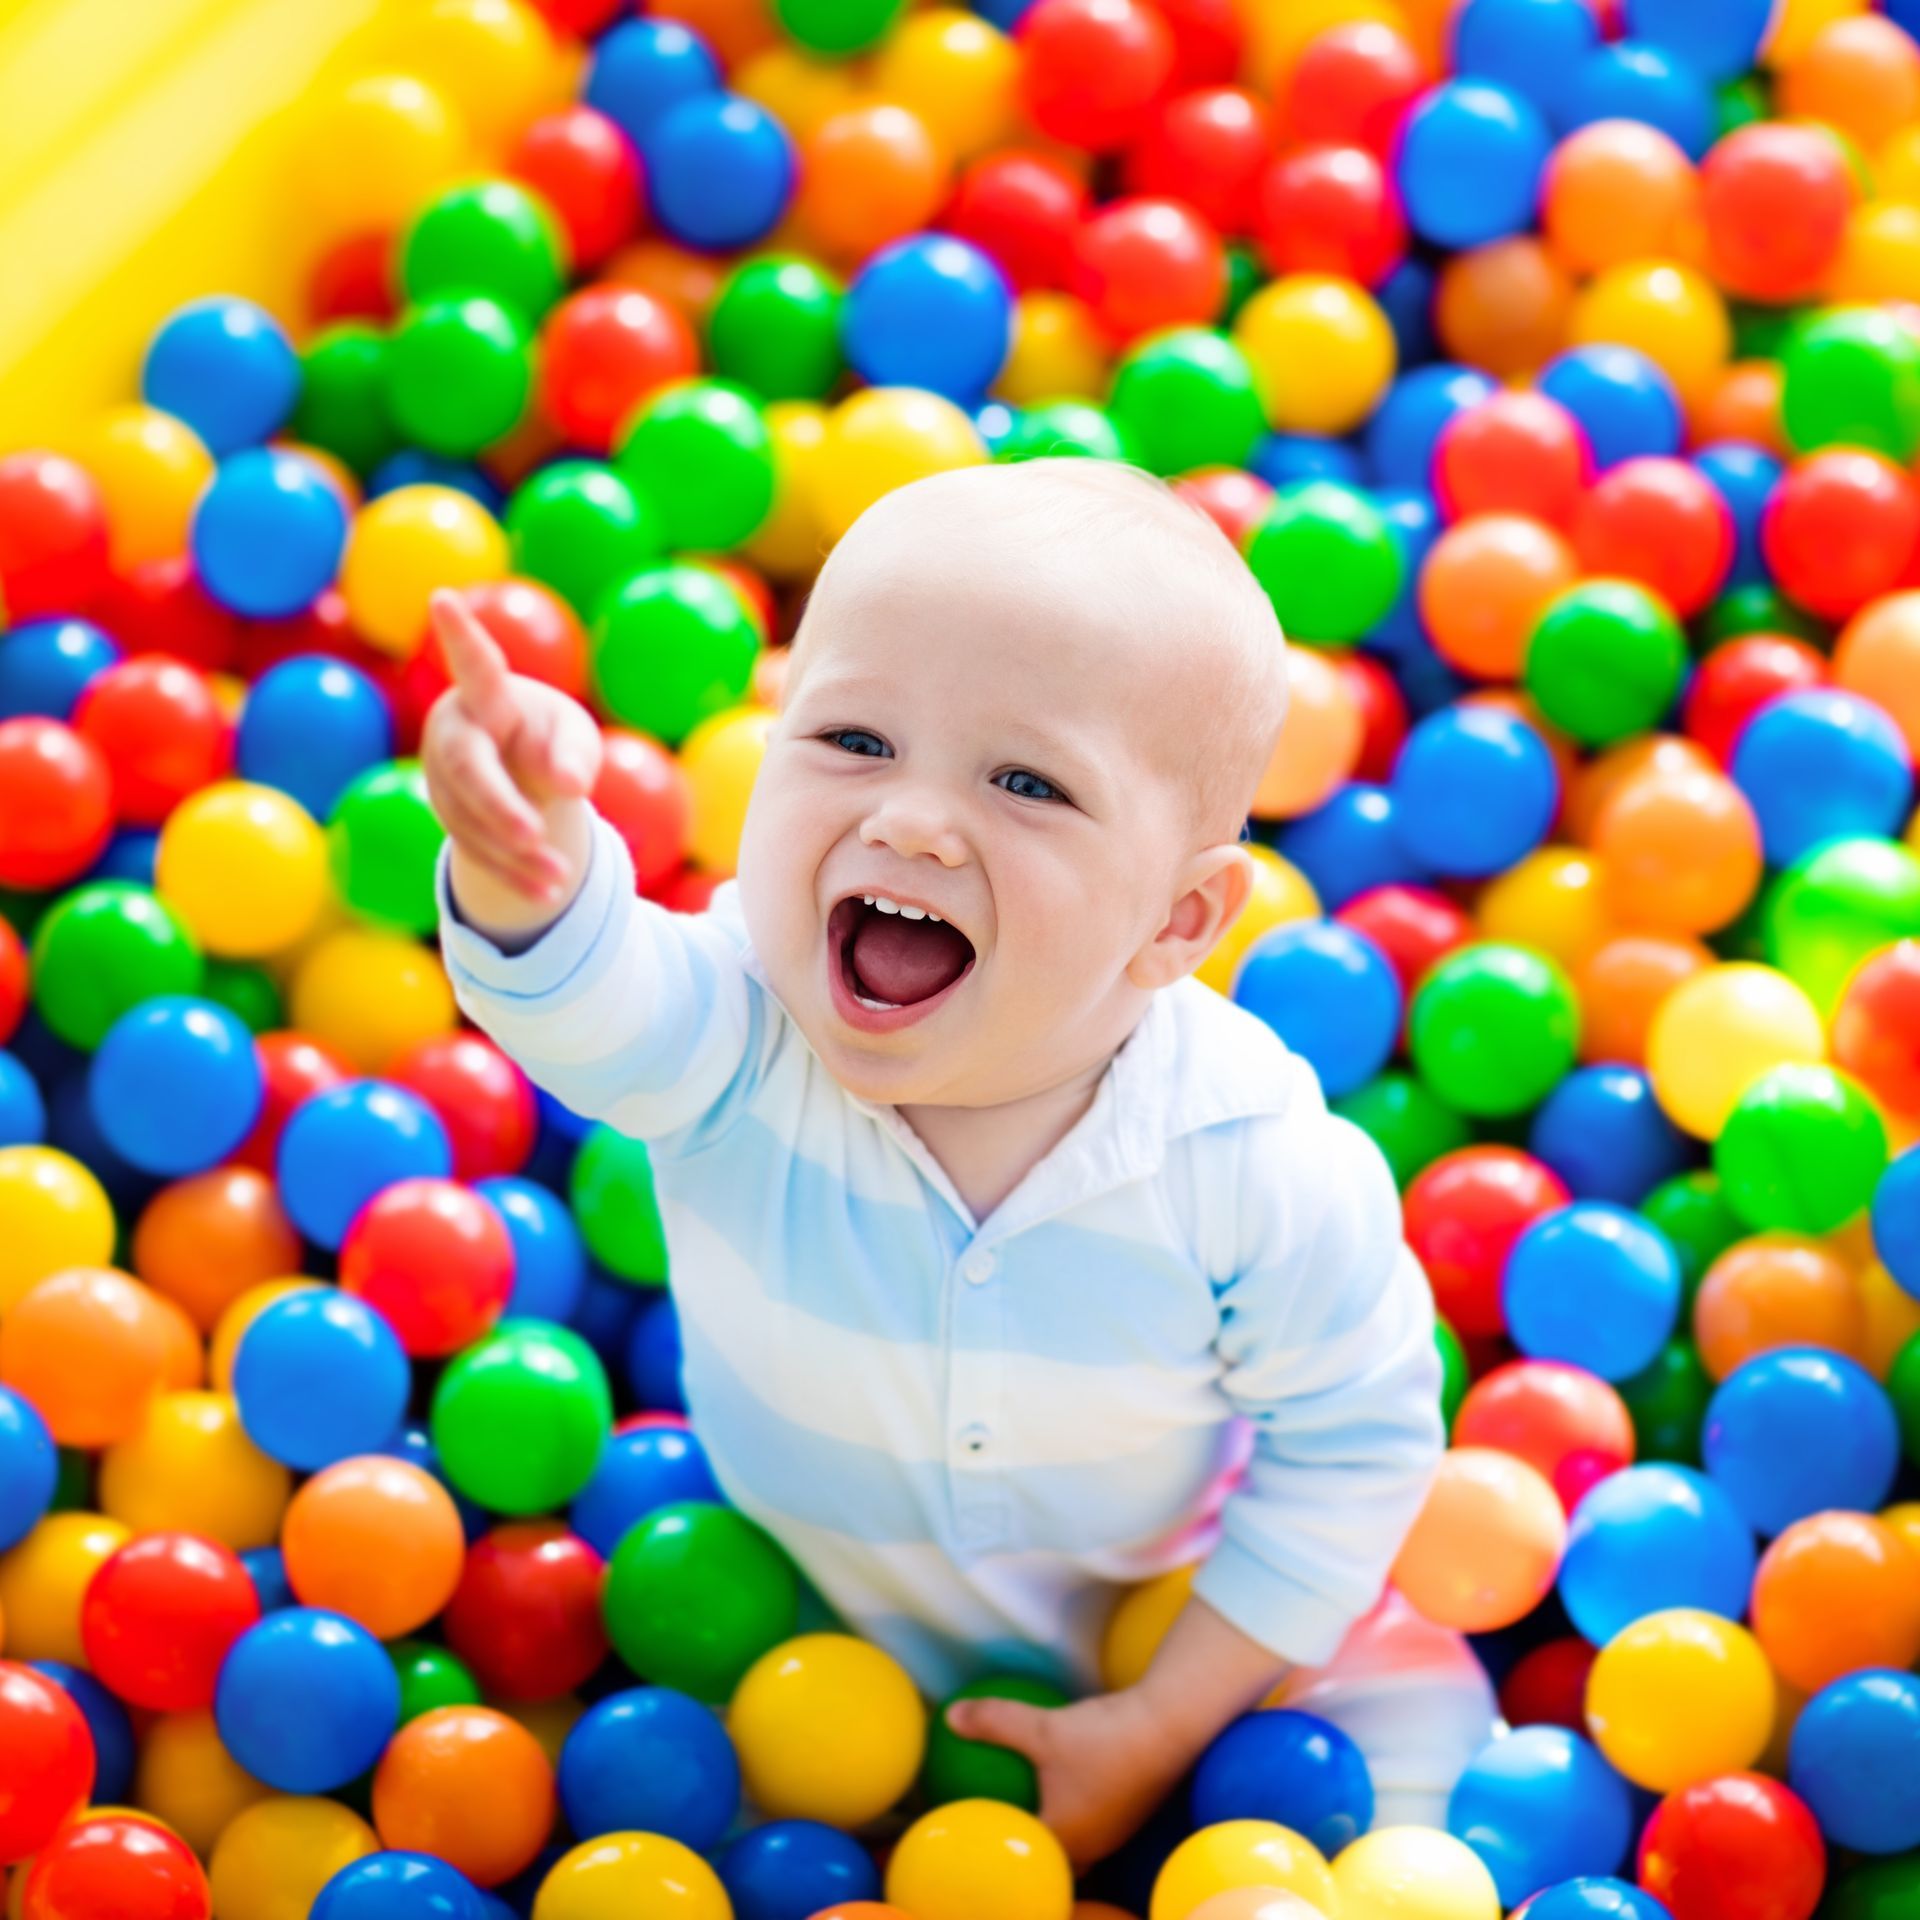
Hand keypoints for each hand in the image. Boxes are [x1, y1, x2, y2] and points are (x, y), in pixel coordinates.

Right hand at [421, 589, 602, 926]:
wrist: (517, 770)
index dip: (460, 635)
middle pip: (469, 770)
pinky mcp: (448, 816)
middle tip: (537, 838)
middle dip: (501, 807)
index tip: (442, 599)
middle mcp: (456, 732)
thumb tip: (567, 784)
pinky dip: (512, 874)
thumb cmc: (549, 738)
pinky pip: (475, 850)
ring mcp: (443, 778)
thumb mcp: (574, 739)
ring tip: (562, 879)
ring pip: (472, 820)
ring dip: (516, 853)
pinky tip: (545, 894)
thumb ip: (573, 754)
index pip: (476, 666)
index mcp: (488, 698)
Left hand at [943, 1687, 1196, 1872]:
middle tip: (999, 1824)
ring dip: (1054, 1828)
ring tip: (1028, 1806)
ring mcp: (1115, 1832)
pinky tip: (1065, 1778)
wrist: (1170, 1726)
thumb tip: (949, 1716)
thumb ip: (994, 1722)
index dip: (999, 1851)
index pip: (1023, 1860)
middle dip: (1026, 1847)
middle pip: (1050, 1859)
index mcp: (1064, 1842)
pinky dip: (1074, 1807)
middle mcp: (1092, 1848)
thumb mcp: (1040, 1728)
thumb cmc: (1102, 1738)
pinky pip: (1093, 1819)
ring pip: (1076, 1842)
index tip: (978, 1837)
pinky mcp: (1131, 1811)